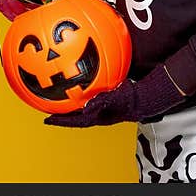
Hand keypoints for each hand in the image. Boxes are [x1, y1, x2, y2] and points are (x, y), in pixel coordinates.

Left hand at [43, 65, 184, 127]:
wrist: (148, 94)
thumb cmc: (133, 98)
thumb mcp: (117, 100)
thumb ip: (102, 102)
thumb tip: (86, 107)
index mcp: (99, 116)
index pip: (77, 120)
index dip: (62, 121)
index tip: (47, 120)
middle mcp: (99, 111)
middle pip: (77, 113)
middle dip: (63, 110)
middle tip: (48, 106)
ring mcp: (103, 104)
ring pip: (83, 103)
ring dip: (72, 99)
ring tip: (59, 92)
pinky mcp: (108, 95)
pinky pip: (92, 92)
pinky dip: (84, 86)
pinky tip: (80, 75)